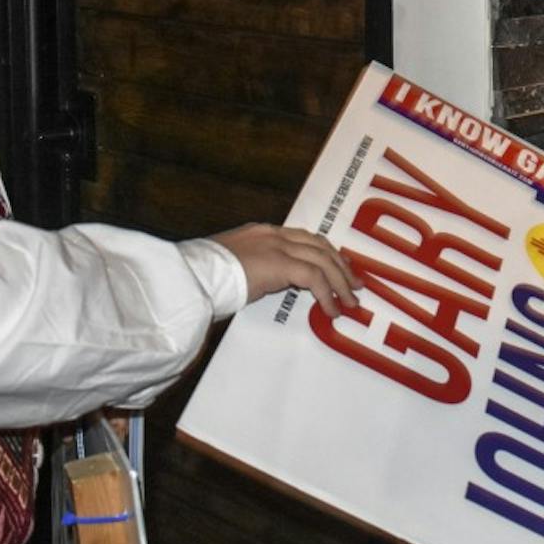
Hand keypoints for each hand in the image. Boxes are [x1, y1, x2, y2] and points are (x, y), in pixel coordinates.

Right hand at [210, 223, 361, 316]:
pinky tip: (331, 310)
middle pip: (319, 244)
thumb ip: (252, 270)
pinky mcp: (280, 264)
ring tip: (350, 302)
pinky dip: (327, 295)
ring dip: (341, 282)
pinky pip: (315, 279)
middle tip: (355, 284)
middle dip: (341, 265)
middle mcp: (272, 234)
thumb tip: (262, 284)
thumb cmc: (201, 279)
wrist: (189, 278)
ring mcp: (277, 246)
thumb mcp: (230, 268)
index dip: (325, 253)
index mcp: (261, 232)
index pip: (302, 238)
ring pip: (323, 260)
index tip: (339, 268)